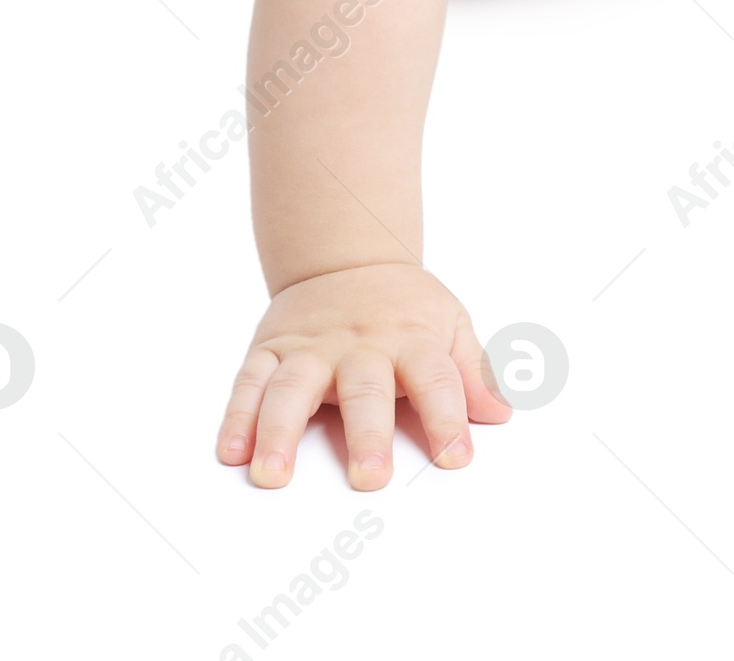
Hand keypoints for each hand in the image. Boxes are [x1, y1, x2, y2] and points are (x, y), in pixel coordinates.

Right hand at [217, 263, 511, 488]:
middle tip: (369, 478)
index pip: (436, 377)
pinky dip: (238, 416)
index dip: (448, 417)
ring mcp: (310, 348)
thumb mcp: (449, 322)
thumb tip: (501, 413)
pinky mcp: (270, 350)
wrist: (346, 254)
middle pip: (364, 387)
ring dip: (280, 431)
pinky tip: (232, 452)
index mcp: (410, 338)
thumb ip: (471, 370)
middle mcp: (359, 344)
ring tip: (272, 475)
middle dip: (367, 433)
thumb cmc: (404, 305)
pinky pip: (249, 382)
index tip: (457, 458)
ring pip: (292, 387)